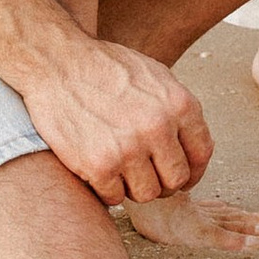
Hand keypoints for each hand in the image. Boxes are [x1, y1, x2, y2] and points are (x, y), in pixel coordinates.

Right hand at [14, 28, 213, 208]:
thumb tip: (191, 147)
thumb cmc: (104, 67)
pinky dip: (107, 189)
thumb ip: (177, 111)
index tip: (180, 176)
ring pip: (146, 194)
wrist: (56, 61)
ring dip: (134, 188)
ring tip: (120, 171)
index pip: (201, 155)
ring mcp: (128, 149)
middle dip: (163, 182)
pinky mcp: (98, 165)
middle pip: (176, 180)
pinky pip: (114, 197)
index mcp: (179, 104)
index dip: (192, 171)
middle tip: (146, 175)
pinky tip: (99, 171)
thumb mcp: (154, 76)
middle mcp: (158, 128)